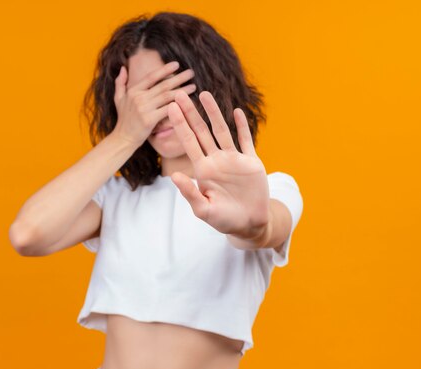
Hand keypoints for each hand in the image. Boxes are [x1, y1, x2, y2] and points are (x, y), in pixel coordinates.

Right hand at [112, 61, 196, 147]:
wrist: (122, 139)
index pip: (151, 77)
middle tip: (191, 72)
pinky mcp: (149, 120)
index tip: (177, 64)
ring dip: (182, 91)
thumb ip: (120, 83)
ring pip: (167, 96)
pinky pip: (168, 110)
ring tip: (193, 86)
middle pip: (163, 85)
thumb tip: (123, 68)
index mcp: (134, 91)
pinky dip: (179, 106)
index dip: (164, 69)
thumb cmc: (123, 119)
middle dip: (178, 78)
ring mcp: (144, 109)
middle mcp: (139, 98)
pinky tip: (188, 103)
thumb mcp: (118, 99)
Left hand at [167, 90, 269, 238]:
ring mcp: (234, 159)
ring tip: (204, 94)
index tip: (170, 107)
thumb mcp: (204, 210)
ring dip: (213, 113)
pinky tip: (236, 111)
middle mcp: (216, 160)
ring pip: (222, 131)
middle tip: (179, 93)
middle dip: (190, 113)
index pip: (188, 142)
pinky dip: (242, 126)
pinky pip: (245, 140)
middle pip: (201, 131)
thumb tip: (174, 176)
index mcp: (203, 170)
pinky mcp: (251, 162)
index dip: (179, 125)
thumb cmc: (224, 220)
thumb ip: (189, 193)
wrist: (249, 224)